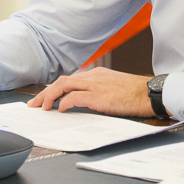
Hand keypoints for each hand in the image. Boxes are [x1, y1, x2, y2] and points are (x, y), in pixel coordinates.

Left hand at [26, 67, 154, 117]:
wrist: (149, 93)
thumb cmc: (136, 93)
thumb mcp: (114, 87)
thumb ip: (99, 90)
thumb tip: (86, 101)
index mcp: (97, 74)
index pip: (69, 79)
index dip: (54, 88)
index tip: (45, 97)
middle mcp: (93, 76)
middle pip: (62, 80)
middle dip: (45, 92)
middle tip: (34, 104)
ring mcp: (95, 85)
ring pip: (63, 85)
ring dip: (49, 96)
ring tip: (42, 107)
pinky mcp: (98, 96)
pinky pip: (74, 97)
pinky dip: (64, 102)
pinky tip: (60, 109)